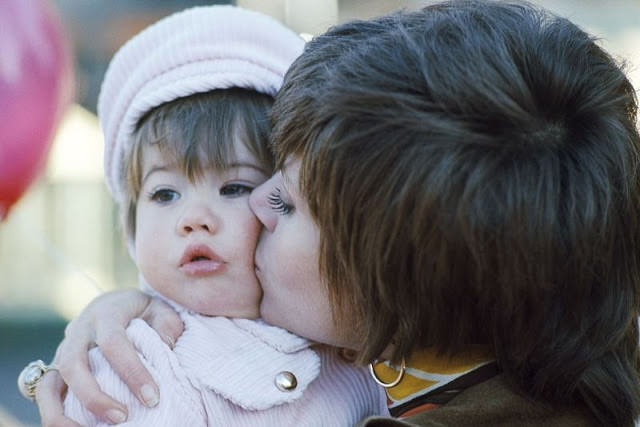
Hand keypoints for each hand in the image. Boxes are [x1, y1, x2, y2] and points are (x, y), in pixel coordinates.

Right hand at [35, 289, 183, 424]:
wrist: (117, 303)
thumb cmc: (144, 311)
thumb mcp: (160, 310)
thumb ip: (166, 328)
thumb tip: (165, 354)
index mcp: (106, 312)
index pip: (114, 342)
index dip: (132, 372)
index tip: (152, 398)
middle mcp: (78, 331)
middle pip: (74, 365)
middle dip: (95, 398)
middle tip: (123, 418)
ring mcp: (63, 350)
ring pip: (48, 384)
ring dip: (62, 414)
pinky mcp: (56, 368)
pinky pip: (46, 394)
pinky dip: (55, 414)